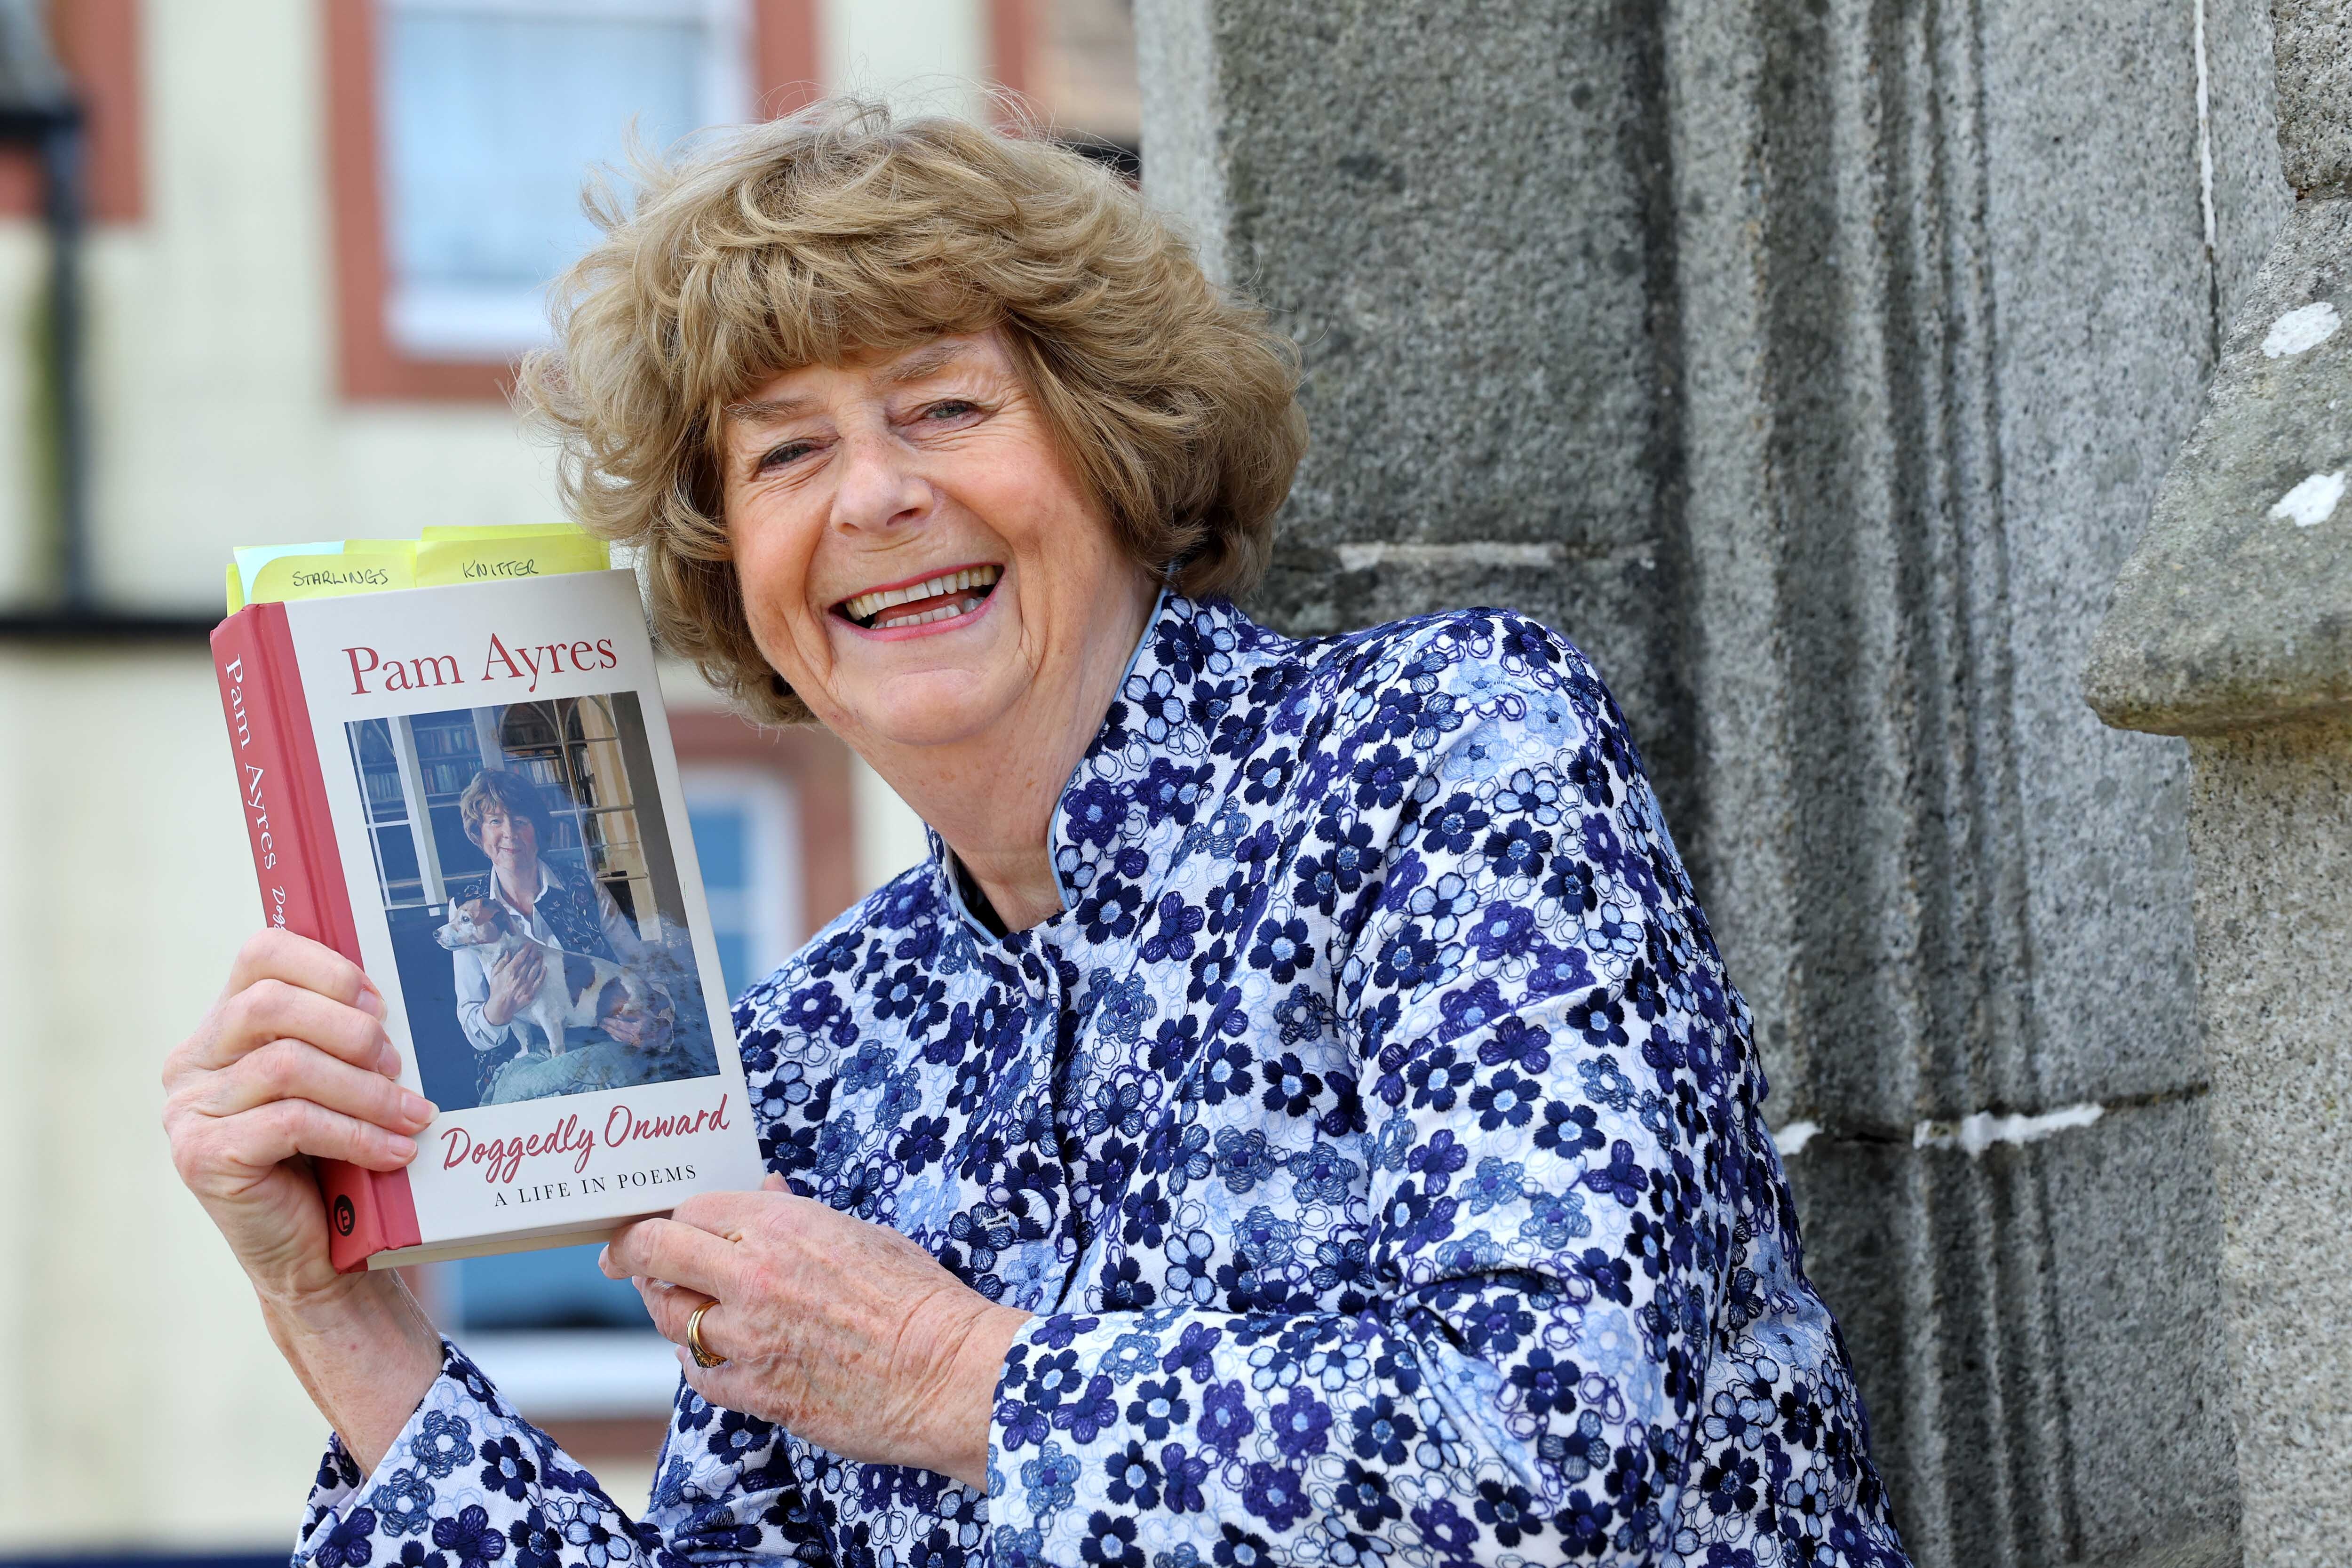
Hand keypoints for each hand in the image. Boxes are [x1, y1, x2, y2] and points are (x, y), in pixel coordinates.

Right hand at [163, 929, 434, 1301]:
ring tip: (412, 1115)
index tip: (379, 1004)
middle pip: (269, 1004)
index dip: (328, 968)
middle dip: (351, 1029)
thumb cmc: (329, 1155)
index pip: (261, 954)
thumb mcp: (333, 1080)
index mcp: (221, 1026)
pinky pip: (292, 1123)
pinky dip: (357, 1134)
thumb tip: (387, 1003)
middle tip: (398, 1065)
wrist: (312, 1251)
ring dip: (366, 1090)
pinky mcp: (203, 1157)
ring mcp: (190, 1111)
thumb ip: (339, 1035)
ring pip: (287, 1065)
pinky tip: (395, 1151)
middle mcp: (193, 1062)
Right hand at [481, 943, 543, 1027]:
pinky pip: (539, 981)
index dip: (526, 949)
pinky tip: (544, 968)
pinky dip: (543, 973)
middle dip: (533, 952)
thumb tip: (508, 952)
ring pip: (535, 969)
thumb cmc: (496, 990)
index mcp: (510, 972)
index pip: (520, 957)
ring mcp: (527, 985)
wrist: (501, 1007)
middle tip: (536, 947)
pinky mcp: (532, 992)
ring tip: (540, 955)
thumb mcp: (494, 974)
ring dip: (539, 960)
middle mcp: (520, 977)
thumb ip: (501, 962)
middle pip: (529, 961)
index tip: (529, 944)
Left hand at [599, 988, 672, 1049]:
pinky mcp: (635, 1044)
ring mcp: (634, 1042)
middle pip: (617, 1032)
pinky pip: (623, 1041)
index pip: (619, 1025)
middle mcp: (633, 1037)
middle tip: (601, 1023)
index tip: (604, 1018)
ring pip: (619, 1038)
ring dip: (610, 1033)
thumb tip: (620, 1013)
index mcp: (635, 1029)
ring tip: (604, 1028)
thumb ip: (632, 1013)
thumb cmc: (654, 1022)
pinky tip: (612, 1034)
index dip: (611, 1022)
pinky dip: (616, 1037)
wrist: (663, 1034)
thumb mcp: (644, 1015)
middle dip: (608, 1027)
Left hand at [603, 1176, 1029, 1487]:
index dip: (673, 1216)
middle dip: (630, 1251)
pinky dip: (698, 1360)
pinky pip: (698, 1373)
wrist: (947, 1371)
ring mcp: (748, 1337)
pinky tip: (711, 1355)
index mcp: (781, 1225)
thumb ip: (797, 1216)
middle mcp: (753, 1276)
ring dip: (664, 1307)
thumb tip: (763, 1193)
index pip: (692, 1209)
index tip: (662, 1225)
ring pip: (669, 1316)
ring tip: (672, 1305)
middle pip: (656, 1253)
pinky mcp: (755, 1391)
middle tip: (620, 1257)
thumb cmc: (916, 1298)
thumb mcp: (859, 1234)